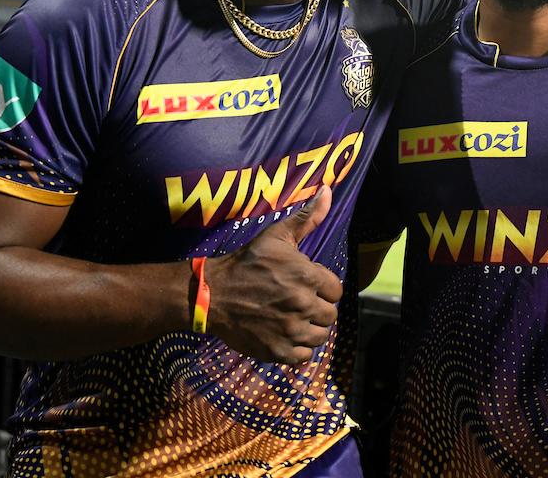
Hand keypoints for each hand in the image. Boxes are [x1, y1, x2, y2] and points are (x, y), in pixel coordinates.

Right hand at [206, 185, 342, 363]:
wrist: (211, 293)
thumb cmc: (246, 262)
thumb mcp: (276, 236)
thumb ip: (307, 217)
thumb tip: (328, 190)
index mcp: (308, 277)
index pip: (336, 290)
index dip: (323, 288)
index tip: (307, 285)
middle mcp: (303, 305)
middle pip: (330, 315)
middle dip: (317, 309)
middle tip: (298, 303)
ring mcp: (290, 331)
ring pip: (319, 337)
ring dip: (310, 330)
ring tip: (292, 319)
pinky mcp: (277, 351)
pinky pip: (303, 357)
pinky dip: (297, 349)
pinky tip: (284, 335)